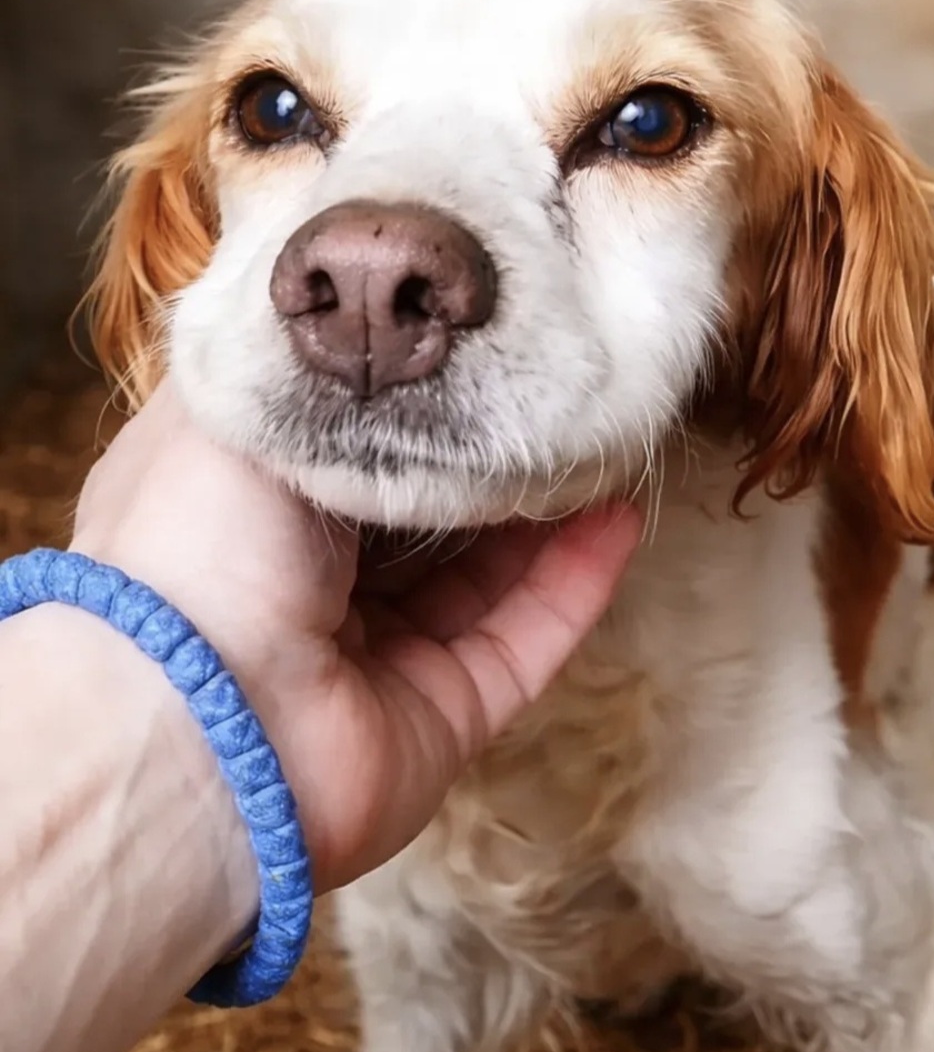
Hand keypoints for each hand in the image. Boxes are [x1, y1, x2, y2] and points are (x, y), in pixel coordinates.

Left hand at [70, 385, 641, 893]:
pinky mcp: (446, 713)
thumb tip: (364, 331)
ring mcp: (384, 656)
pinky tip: (619, 519)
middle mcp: (317, 587)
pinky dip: (575, 583)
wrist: (197, 720)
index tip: (471, 346)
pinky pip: (525, 639)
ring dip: (547, 513)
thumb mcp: (223, 415)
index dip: (408, 404)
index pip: (345, 448)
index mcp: (253, 516)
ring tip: (605, 440)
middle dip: (490, 457)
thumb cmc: (195, 547)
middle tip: (558, 390)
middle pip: (427, 513)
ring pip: (488, 576)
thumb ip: (300, 372)